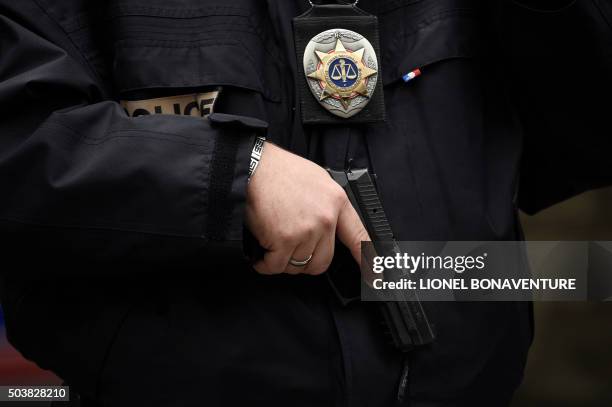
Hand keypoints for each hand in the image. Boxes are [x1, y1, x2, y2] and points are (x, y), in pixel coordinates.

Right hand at [246, 142, 369, 274]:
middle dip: (304, 261)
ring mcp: (306, 230)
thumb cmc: (278, 172)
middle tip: (289, 249)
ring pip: (297, 265)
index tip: (375, 276)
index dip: (369, 261)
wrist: (253, 166)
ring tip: (271, 241)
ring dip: (281, 260)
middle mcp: (325, 218)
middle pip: (322, 262)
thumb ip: (327, 206)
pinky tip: (261, 254)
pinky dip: (265, 264)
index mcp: (337, 201)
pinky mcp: (284, 240)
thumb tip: (330, 228)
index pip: (358, 237)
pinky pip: (276, 266)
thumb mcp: (316, 180)